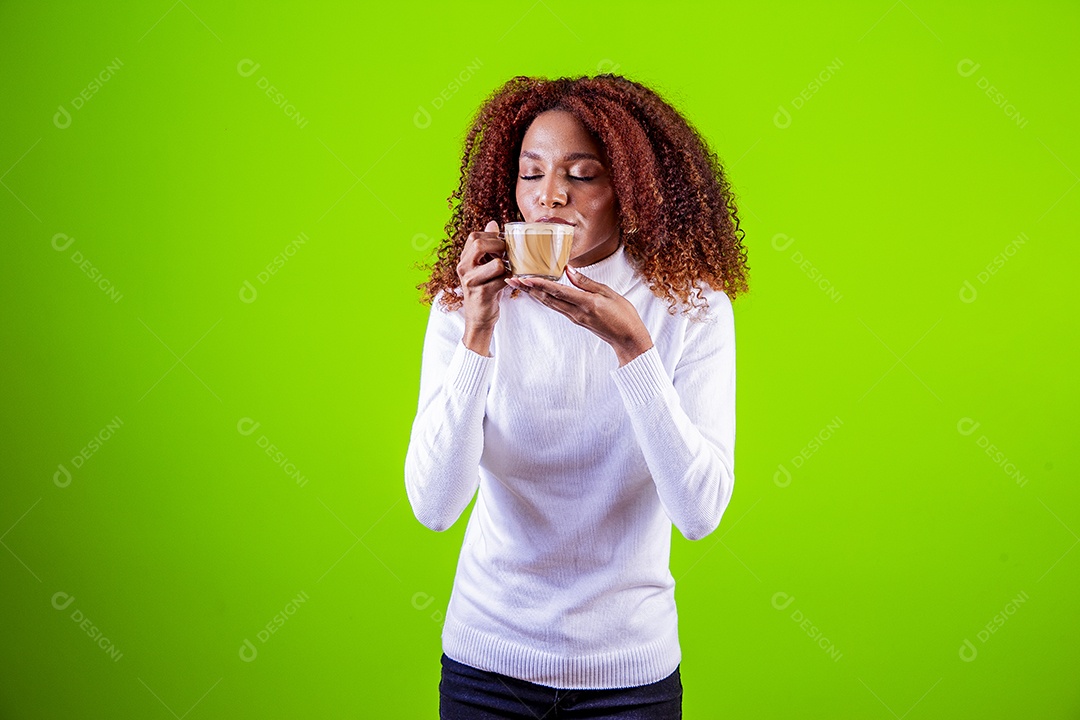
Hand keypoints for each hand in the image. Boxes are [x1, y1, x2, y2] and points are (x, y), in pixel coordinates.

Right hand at [456, 220, 510, 349]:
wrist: (479, 318)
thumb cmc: (485, 289)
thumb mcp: (483, 266)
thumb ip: (487, 246)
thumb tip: (492, 223)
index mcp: (464, 259)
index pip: (474, 236)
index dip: (492, 236)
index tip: (503, 243)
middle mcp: (463, 268)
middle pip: (479, 244)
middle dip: (499, 246)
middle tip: (509, 253)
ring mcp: (471, 282)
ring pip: (496, 263)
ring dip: (509, 266)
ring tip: (511, 270)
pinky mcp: (483, 294)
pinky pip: (503, 280)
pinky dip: (512, 280)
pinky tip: (512, 282)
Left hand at [508, 268, 653, 365]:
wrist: (628, 339)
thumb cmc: (624, 315)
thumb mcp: (609, 294)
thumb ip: (587, 283)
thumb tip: (569, 270)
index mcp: (586, 303)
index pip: (558, 291)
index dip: (540, 284)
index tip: (525, 278)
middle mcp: (576, 312)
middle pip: (547, 299)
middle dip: (528, 289)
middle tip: (512, 279)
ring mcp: (575, 318)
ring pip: (550, 304)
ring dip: (533, 294)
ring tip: (519, 285)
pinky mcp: (576, 320)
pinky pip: (556, 307)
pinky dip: (545, 299)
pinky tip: (538, 293)